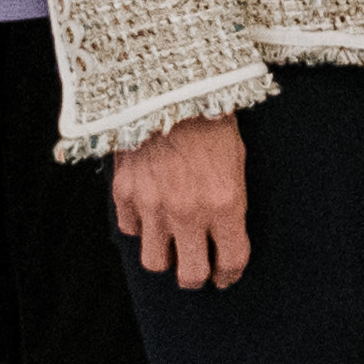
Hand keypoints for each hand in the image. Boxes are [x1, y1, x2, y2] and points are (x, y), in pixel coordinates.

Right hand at [115, 114, 254, 284]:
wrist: (171, 86)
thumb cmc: (212, 118)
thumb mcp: (237, 160)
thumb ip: (230, 201)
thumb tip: (225, 231)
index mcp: (225, 204)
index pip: (230, 262)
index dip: (229, 275)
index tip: (225, 277)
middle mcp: (189, 213)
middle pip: (190, 275)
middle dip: (196, 277)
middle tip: (197, 269)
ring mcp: (154, 206)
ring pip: (154, 262)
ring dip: (165, 258)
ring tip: (170, 247)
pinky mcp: (126, 193)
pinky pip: (131, 229)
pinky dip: (141, 227)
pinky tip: (149, 214)